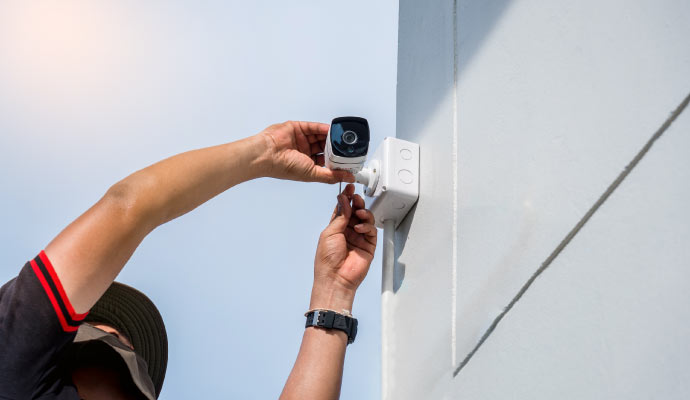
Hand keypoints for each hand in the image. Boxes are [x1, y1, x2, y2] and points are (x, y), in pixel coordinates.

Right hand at [258, 121, 354, 183]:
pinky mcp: (298, 128)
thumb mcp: (313, 174)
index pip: (327, 160)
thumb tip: (349, 178)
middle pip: (325, 147)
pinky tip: (331, 129)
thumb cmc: (284, 167)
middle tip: (346, 146)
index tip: (348, 159)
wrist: (268, 154)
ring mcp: (301, 140)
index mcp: (308, 165)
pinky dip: (323, 128)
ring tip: (340, 136)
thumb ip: (332, 175)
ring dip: (330, 136)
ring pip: (320, 136)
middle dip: (335, 146)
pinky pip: (313, 127)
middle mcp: (305, 152)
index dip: (337, 159)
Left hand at [311, 184, 376, 310]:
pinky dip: (367, 226)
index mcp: (336, 228)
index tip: (349, 187)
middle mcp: (348, 231)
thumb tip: (344, 199)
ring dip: (363, 212)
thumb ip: (340, 215)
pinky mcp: (369, 245)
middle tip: (356, 197)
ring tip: (359, 212)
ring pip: (366, 219)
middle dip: (357, 202)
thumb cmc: (327, 259)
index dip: (347, 198)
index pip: (343, 208)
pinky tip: (360, 227)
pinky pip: (371, 231)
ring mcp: (359, 238)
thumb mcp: (330, 232)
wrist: (335, 277)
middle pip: (356, 211)